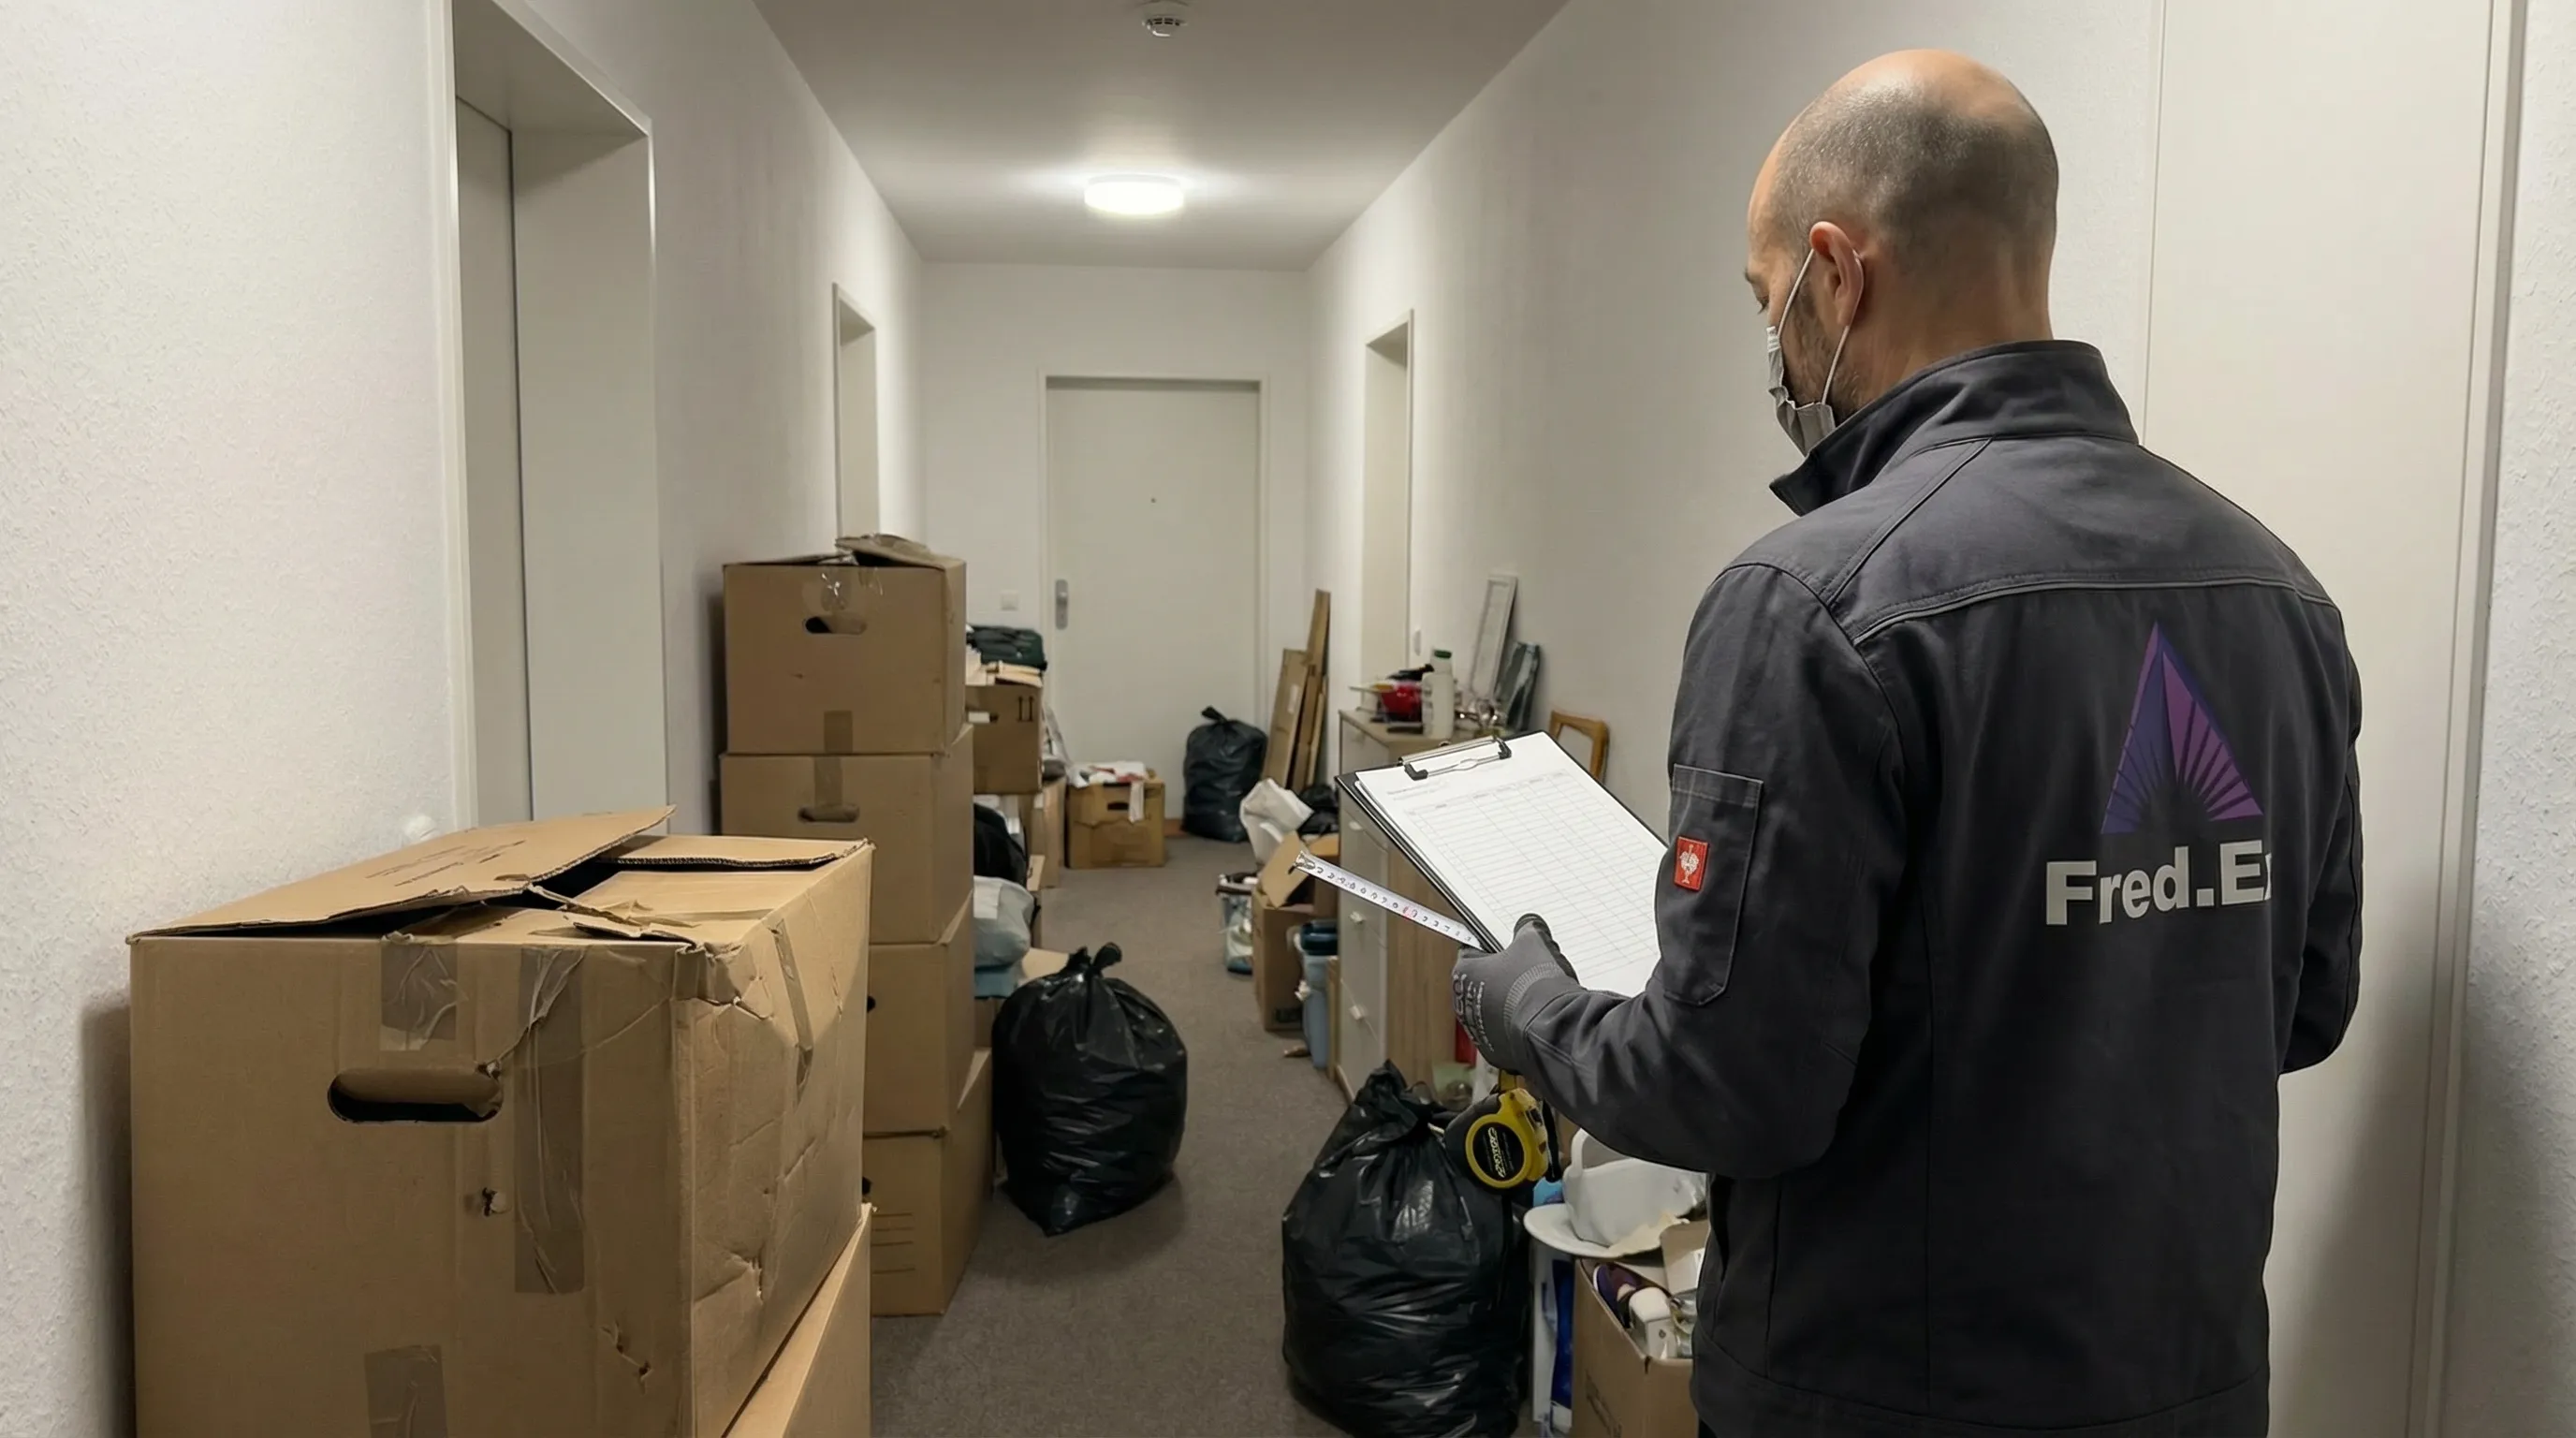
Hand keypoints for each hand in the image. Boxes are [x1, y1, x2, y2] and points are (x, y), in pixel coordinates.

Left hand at [1452, 914, 1581, 1076]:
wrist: (1550, 1026)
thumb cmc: (1534, 984)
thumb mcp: (1532, 942)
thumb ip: (1526, 929)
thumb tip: (1529, 925)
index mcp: (1464, 973)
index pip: (1472, 951)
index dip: (1492, 946)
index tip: (1506, 946)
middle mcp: (1463, 1005)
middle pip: (1483, 983)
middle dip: (1503, 976)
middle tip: (1525, 970)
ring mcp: (1479, 1032)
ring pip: (1494, 1010)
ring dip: (1510, 1003)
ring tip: (1535, 996)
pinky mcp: (1496, 1052)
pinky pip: (1506, 1033)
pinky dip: (1518, 1026)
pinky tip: (1536, 1018)